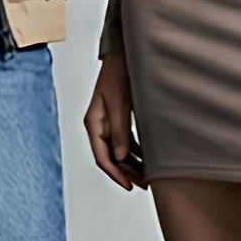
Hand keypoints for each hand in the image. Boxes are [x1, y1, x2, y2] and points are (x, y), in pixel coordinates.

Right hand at [84, 55, 146, 190]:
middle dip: (125, 172)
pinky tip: (147, 158)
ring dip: (132, 163)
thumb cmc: (119, 74)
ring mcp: (109, 122)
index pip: (101, 156)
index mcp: (93, 123)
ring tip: (147, 175)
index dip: (115, 173)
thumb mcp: (120, 104)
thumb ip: (120, 131)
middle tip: (142, 184)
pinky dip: (136, 151)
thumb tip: (119, 157)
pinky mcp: (120, 118)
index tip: (128, 185)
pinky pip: (126, 141)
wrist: (124, 56)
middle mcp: (99, 125)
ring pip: (119, 150)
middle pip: (110, 156)